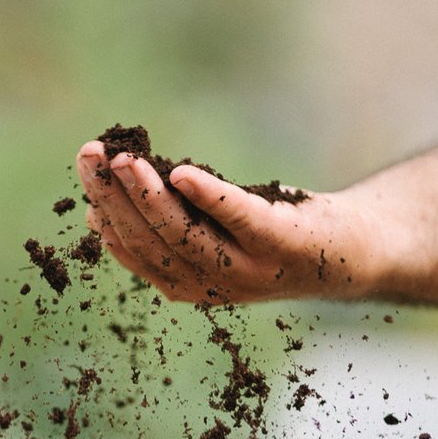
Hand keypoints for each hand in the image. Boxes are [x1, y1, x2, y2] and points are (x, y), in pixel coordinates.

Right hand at [76, 141, 372, 303]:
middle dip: (114, 196)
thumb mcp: (209, 233)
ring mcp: (248, 269)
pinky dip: (209, 196)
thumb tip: (95, 214)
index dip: (104, 213)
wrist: (353, 254)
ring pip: (182, 234)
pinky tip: (181, 172)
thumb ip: (162, 226)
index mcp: (187, 285)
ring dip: (147, 194)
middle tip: (90, 153)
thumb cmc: (271, 235)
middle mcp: (213, 285)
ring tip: (123, 158)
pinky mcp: (281, 243)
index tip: (84, 175)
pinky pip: (238, 219)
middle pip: (150, 240)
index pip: (132, 250)